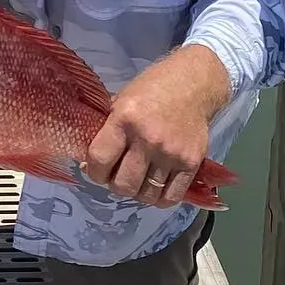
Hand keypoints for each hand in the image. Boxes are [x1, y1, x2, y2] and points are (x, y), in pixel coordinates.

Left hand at [84, 44, 231, 207]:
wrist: (193, 85)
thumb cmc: (152, 89)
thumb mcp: (121, 100)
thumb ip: (107, 130)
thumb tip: (90, 162)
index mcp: (124, 119)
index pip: (100, 161)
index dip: (93, 172)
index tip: (95, 170)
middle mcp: (148, 139)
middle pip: (123, 185)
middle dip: (115, 184)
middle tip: (117, 175)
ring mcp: (171, 154)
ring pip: (146, 195)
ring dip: (137, 192)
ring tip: (137, 180)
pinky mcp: (191, 164)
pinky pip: (171, 197)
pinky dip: (159, 198)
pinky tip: (154, 187)